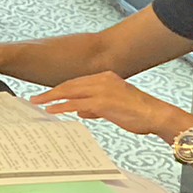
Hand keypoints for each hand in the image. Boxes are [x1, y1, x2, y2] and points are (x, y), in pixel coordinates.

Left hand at [31, 72, 185, 137]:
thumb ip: (95, 107)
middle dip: (51, 91)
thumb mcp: (114, 107)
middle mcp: (103, 79)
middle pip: (70, 84)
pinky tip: (51, 110)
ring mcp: (102, 89)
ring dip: (51, 97)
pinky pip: (76, 103)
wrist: (156, 115)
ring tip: (38, 103)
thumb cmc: (139, 113)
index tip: (49, 93)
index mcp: (106, 77)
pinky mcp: (102, 101)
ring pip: (70, 91)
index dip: (61, 88)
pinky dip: (61, 106)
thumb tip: (79, 110)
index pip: (77, 82)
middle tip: (36, 98)